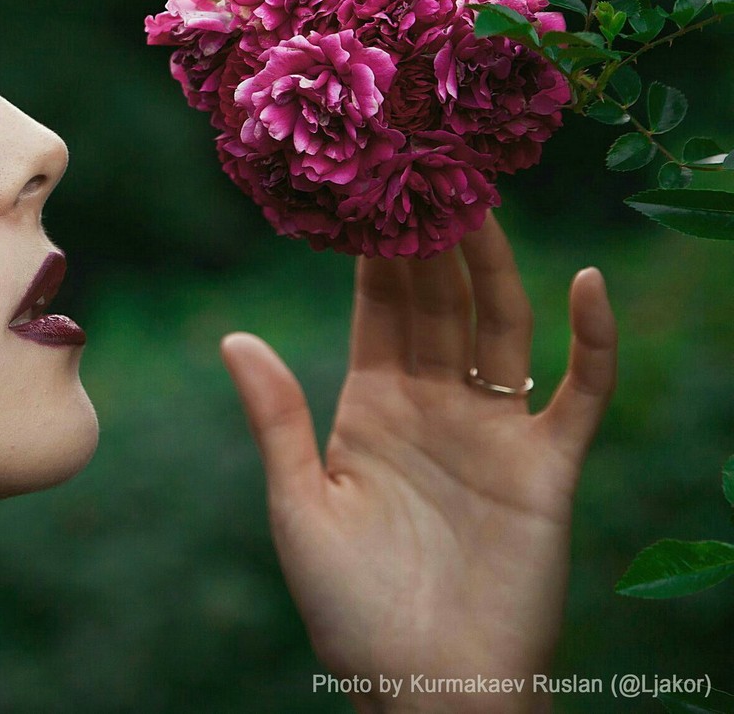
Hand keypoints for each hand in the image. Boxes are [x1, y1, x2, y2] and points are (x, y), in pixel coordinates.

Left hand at [219, 211, 616, 712]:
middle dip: (432, 238)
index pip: (376, 308)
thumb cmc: (350, 607)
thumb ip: (277, 418)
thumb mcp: (300, 506)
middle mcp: (434, 404)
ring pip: (500, 327)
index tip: (366, 183)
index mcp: (371, 405)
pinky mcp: (547, 466)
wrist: (426, 686)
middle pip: (438, 303)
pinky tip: (584, 281)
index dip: (373, 250)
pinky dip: (589, 340)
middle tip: (428, 160)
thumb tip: (233, 335)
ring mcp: (494, 430)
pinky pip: (576, 392)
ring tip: (484, 200)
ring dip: (496, 267)